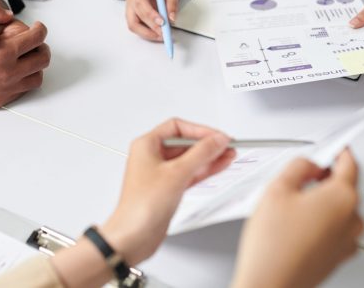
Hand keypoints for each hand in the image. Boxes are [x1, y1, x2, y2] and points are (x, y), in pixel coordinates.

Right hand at [0, 4, 50, 108]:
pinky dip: (24, 79)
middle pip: (42, 59)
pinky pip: (24, 90)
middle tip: (35, 43)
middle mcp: (8, 73)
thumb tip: (9, 15)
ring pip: (37, 77)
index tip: (37, 28)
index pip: (36, 38)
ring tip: (27, 58)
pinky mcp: (1, 100)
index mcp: (3, 53)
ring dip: (36, 65)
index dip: (40, 29)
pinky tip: (16, 71)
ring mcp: (6, 89)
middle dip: (41, 46)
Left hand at [100, 119, 235, 264]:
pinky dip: (205, 170)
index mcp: (146, 145)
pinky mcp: (168, 188)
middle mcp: (152, 157)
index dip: (200, 130)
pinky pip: (190, 173)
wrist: (134, 236)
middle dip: (207, 144)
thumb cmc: (141, 206)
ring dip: (209, 157)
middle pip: (185, 143)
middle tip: (227, 146)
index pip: (178, 127)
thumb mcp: (177, 173)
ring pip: (189, 159)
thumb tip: (217, 140)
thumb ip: (201, 154)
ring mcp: (160, 173)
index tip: (218, 137)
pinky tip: (219, 166)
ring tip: (229, 155)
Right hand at [125, 0, 179, 40]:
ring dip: (147, 34)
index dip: (150, 15)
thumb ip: (172, 2)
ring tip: (161, 36)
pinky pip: (136, 28)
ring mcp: (129, 8)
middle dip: (150, 28)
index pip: (140, 2)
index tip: (162, 23)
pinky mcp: (130, 16)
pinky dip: (146, 33)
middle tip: (164, 33)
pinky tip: (156, 34)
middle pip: (135, 17)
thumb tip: (171, 18)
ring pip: (132, 25)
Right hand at [231, 150, 363, 287]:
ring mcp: (348, 241)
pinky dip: (321, 223)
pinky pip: (336, 230)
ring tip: (292, 207)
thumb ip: (299, 166)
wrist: (271, 284)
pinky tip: (296, 226)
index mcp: (343, 197)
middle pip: (345, 187)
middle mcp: (352, 220)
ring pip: (340, 209)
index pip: (349, 164)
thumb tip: (309, 164)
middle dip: (325, 178)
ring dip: (322, 202)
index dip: (339, 151)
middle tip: (300, 178)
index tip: (335, 147)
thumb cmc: (274, 245)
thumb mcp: (278, 188)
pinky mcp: (338, 256)